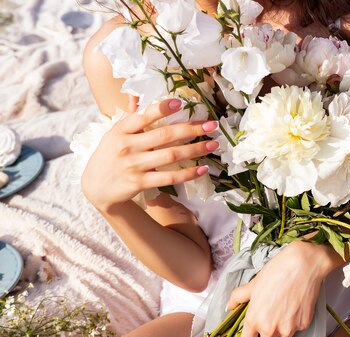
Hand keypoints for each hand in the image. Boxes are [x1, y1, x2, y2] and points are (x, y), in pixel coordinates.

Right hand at [81, 97, 218, 211]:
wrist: (96, 188)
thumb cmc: (110, 155)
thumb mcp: (114, 133)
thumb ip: (129, 115)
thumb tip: (136, 93)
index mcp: (121, 129)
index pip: (143, 115)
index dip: (162, 108)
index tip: (182, 103)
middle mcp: (127, 145)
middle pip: (164, 135)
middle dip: (191, 129)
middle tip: (212, 125)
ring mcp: (134, 165)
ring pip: (171, 155)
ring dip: (195, 149)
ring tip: (213, 144)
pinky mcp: (140, 182)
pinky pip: (169, 177)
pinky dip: (188, 173)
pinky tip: (203, 169)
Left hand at [227, 241, 339, 336]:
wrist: (302, 266)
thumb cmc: (275, 272)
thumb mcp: (253, 284)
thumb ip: (238, 297)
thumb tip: (230, 306)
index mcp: (254, 320)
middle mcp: (271, 328)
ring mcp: (289, 328)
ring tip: (282, 321)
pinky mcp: (304, 325)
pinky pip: (297, 331)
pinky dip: (295, 325)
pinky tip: (295, 310)